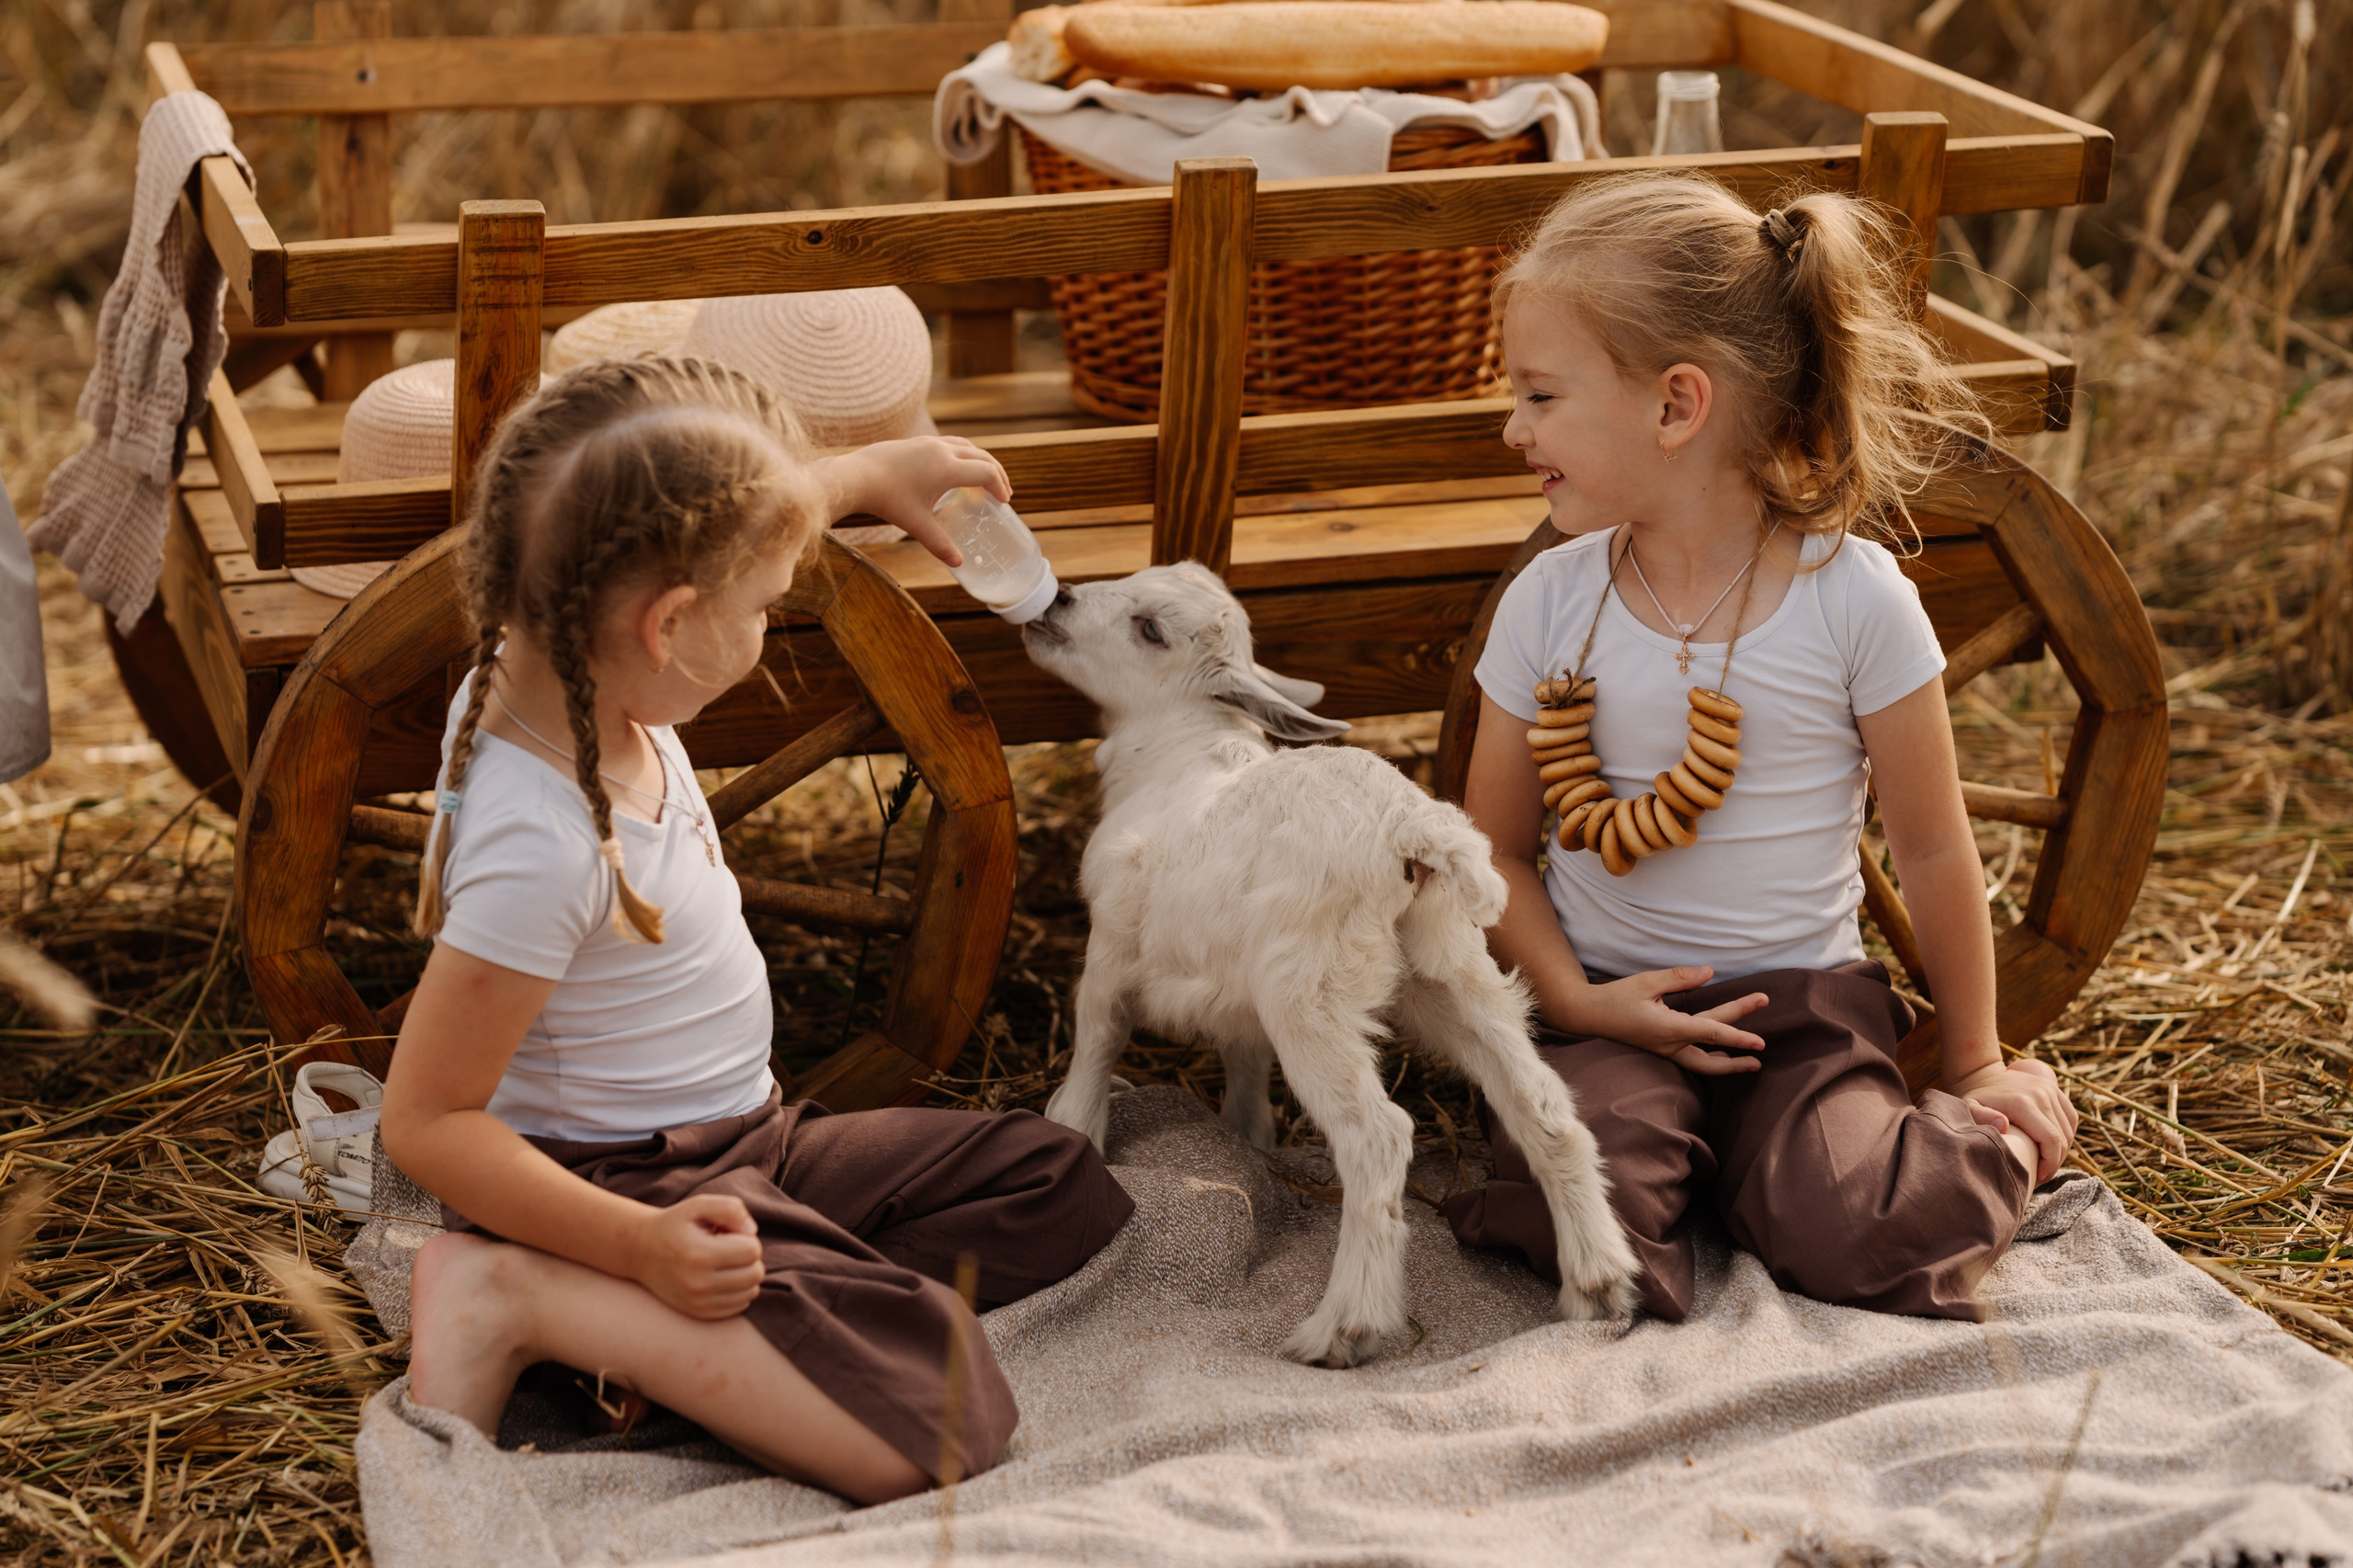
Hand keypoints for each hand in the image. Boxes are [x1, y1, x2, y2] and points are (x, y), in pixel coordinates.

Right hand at [624, 1193, 764, 1319]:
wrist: (640, 1251)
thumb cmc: (674, 1225)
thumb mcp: (698, 1206)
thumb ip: (730, 1209)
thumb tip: (752, 1230)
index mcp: (700, 1255)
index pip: (752, 1251)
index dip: (746, 1237)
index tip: (728, 1233)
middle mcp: (699, 1284)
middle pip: (755, 1273)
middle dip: (749, 1256)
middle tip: (729, 1247)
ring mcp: (699, 1302)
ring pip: (751, 1292)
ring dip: (745, 1274)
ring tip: (724, 1262)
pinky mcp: (700, 1313)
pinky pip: (740, 1305)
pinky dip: (738, 1290)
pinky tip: (721, 1277)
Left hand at [816, 437, 1011, 566]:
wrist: (856, 476)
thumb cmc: (887, 499)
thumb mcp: (916, 523)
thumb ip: (939, 543)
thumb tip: (958, 564)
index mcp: (947, 468)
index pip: (986, 472)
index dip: (999, 486)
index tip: (1004, 501)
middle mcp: (942, 450)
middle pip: (981, 455)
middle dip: (996, 472)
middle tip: (1003, 490)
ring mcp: (928, 443)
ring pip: (965, 445)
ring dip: (980, 459)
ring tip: (984, 476)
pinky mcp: (916, 442)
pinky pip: (949, 444)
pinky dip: (962, 454)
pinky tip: (955, 469)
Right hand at [1552, 966, 1769, 1075]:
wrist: (1588, 1015)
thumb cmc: (1616, 997)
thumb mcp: (1647, 981)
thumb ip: (1680, 977)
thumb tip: (1709, 972)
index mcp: (1667, 1028)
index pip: (1710, 1033)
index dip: (1738, 1036)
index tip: (1760, 1043)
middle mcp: (1669, 1045)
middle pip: (1711, 1056)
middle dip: (1739, 1050)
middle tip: (1764, 1046)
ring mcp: (1666, 1050)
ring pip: (1703, 1063)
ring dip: (1728, 1063)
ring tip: (1751, 1062)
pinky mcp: (1663, 1048)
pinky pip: (1693, 1058)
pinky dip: (1711, 1058)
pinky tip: (1723, 1055)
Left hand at [1949, 1057, 2076, 1183]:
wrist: (1981, 1074)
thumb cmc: (1974, 1098)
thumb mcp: (1969, 1108)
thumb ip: (1982, 1117)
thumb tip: (2003, 1125)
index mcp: (2023, 1103)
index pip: (2052, 1140)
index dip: (2050, 1163)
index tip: (2038, 1176)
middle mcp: (2041, 1094)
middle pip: (2062, 1138)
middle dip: (2055, 1162)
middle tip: (2040, 1176)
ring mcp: (2050, 1090)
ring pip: (2068, 1130)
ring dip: (2062, 1151)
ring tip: (2045, 1164)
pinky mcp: (2054, 1089)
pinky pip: (2070, 1118)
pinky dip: (2067, 1135)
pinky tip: (2053, 1148)